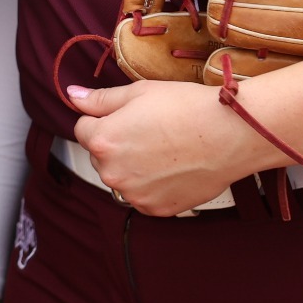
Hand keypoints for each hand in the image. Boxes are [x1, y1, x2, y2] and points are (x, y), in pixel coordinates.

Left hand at [65, 81, 276, 216]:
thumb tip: (72, 96)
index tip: (127, 115)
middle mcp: (113, 173)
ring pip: (121, 176)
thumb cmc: (186, 108)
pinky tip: (173, 166)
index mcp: (103, 141)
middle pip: (100, 155)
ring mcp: (135, 195)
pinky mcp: (157, 209)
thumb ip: (100, 100)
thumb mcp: (138, 93)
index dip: (103, 118)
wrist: (230, 134)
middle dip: (116, 142)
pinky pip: (142, 194)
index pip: (83, 129)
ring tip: (164, 147)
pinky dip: (152, 183)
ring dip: (133, 165)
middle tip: (150, 129)